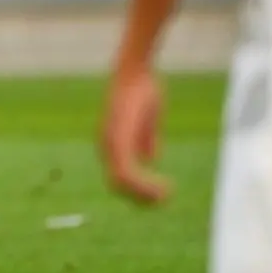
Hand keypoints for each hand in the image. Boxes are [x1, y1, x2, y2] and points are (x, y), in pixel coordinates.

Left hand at [101, 64, 171, 204]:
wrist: (136, 73)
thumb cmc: (142, 91)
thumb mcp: (147, 120)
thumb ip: (146, 139)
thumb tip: (150, 158)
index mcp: (111, 143)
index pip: (119, 176)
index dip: (139, 189)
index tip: (162, 193)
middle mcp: (106, 146)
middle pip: (117, 185)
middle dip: (141, 197)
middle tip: (164, 199)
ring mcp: (110, 143)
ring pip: (121, 182)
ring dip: (144, 194)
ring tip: (165, 196)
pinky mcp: (118, 140)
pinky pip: (127, 172)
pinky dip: (144, 185)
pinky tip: (162, 187)